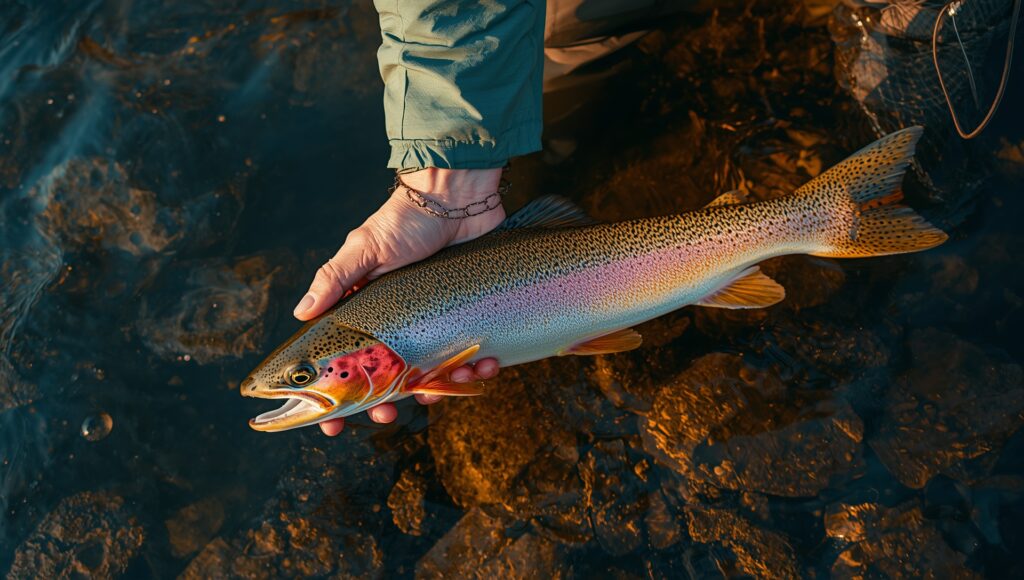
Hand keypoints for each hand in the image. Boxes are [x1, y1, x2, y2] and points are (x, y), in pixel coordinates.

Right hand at [293, 167, 505, 435]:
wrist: (460, 198)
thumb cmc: (406, 220)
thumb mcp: (365, 247)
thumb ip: (336, 279)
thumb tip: (301, 313)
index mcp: (366, 312)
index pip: (342, 362)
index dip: (335, 399)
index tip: (332, 426)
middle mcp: (398, 324)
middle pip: (385, 380)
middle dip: (385, 402)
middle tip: (387, 413)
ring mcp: (432, 325)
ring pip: (430, 376)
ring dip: (439, 389)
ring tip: (450, 382)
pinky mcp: (467, 321)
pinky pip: (469, 359)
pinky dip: (476, 369)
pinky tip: (484, 365)